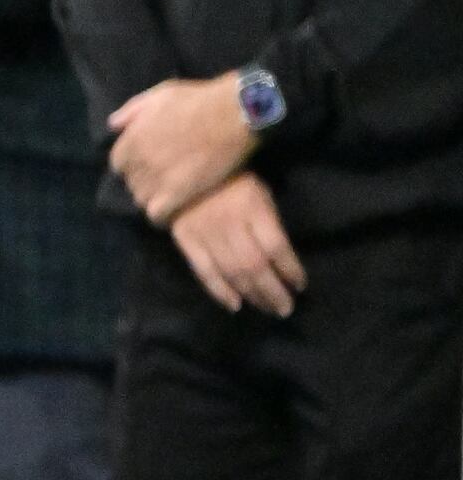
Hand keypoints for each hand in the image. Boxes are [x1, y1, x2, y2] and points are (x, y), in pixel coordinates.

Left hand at [109, 75, 258, 225]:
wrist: (232, 115)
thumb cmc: (197, 100)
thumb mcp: (157, 95)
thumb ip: (131, 111)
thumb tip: (113, 126)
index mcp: (132, 138)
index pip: (118, 163)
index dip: (131, 165)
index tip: (145, 165)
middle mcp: (140, 160)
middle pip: (131, 182)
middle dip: (142, 181)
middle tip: (161, 180)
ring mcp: (158, 178)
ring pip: (141, 198)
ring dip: (151, 197)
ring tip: (168, 194)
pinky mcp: (179, 194)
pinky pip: (157, 214)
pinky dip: (161, 214)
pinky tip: (173, 209)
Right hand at [171, 173, 305, 316]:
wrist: (181, 170)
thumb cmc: (230, 181)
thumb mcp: (259, 192)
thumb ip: (268, 222)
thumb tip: (282, 259)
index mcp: (252, 207)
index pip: (276, 247)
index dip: (290, 270)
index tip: (299, 286)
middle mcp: (230, 223)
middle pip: (255, 265)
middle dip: (273, 291)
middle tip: (285, 309)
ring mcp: (205, 232)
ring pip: (232, 272)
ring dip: (253, 295)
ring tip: (268, 309)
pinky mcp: (185, 239)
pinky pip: (204, 270)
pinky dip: (219, 291)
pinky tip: (235, 305)